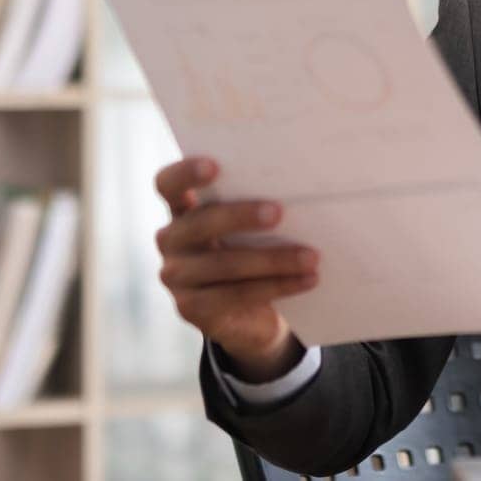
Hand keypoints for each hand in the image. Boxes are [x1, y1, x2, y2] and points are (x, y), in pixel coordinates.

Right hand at [153, 156, 319, 381]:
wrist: (249, 314)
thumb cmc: (254, 250)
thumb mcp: (251, 226)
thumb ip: (259, 203)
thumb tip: (304, 185)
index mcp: (182, 209)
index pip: (169, 184)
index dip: (185, 173)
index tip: (215, 166)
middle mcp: (171, 240)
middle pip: (200, 223)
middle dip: (240, 216)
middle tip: (279, 212)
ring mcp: (176, 277)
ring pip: (224, 264)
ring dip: (273, 260)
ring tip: (311, 257)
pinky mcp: (191, 308)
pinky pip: (236, 295)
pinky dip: (278, 286)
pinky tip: (308, 280)